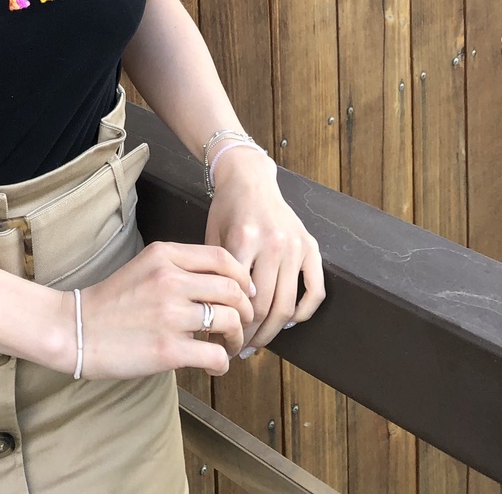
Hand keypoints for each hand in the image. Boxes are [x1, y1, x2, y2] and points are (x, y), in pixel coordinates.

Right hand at [76, 240, 254, 378]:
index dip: (242, 277)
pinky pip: (215, 355)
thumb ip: (178, 268)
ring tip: (227, 346)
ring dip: (237, 337)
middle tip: (241, 324)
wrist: (77, 329)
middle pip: (233, 289)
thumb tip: (221, 285)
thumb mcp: (144, 267)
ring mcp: (170, 314)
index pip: (222, 257)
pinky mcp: (168, 349)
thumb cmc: (111, 302)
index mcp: (164, 255)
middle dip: (246, 310)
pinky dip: (222, 364)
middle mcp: (169, 280)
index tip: (246, 293)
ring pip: (230, 321)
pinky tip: (213, 365)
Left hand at [204, 145, 324, 348]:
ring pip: (288, 304)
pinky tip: (287, 322)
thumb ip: (216, 273)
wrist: (249, 178)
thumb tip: (212, 318)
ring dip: (273, 331)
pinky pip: (315, 291)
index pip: (241, 296)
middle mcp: (273, 243)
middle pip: (265, 306)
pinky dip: (303, 313)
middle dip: (251, 335)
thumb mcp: (212, 236)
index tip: (223, 341)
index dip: (232, 325)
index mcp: (245, 238)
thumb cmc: (225, 209)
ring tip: (259, 343)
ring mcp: (295, 246)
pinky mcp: (311, 247)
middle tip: (240, 349)